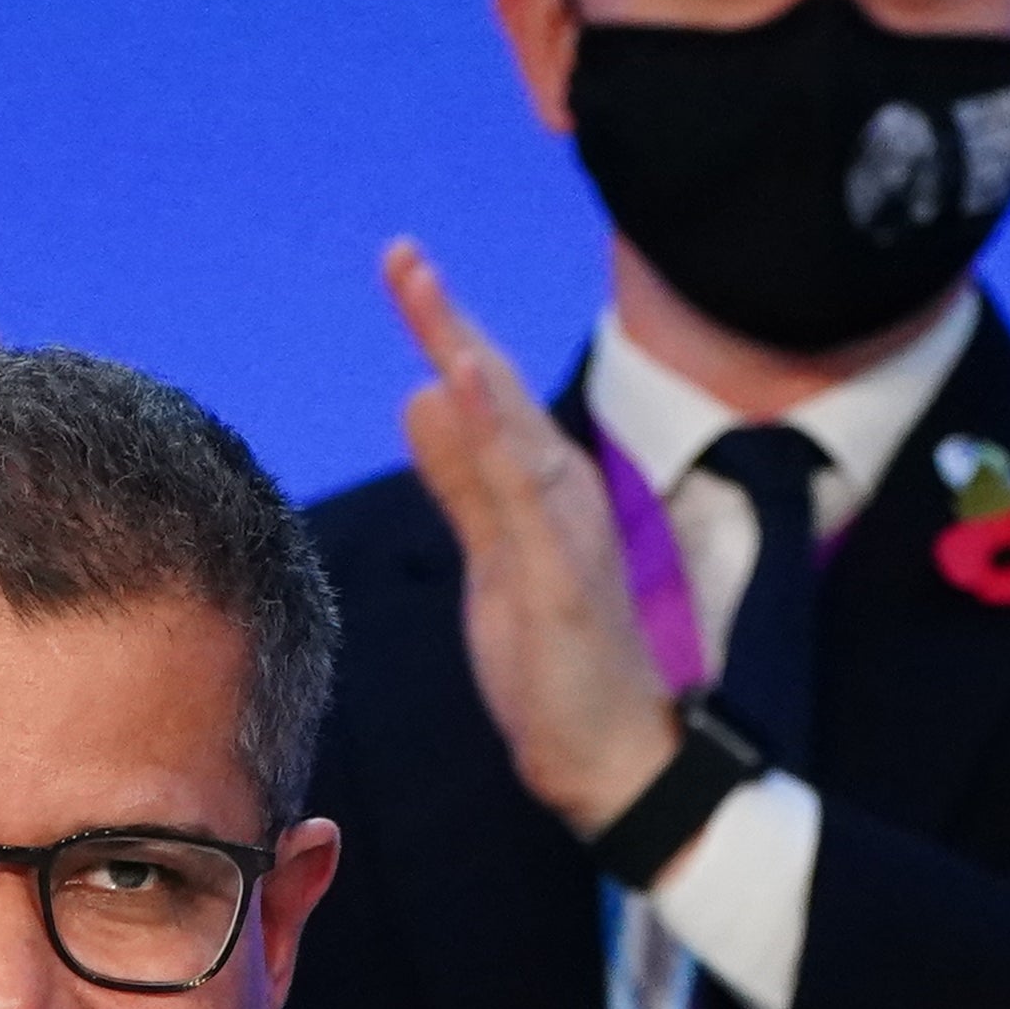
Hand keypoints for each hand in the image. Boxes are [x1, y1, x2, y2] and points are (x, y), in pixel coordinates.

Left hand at [382, 239, 678, 836]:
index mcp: (541, 486)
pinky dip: (498, 439)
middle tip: (400, 254)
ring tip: (424, 295)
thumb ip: (461, 478)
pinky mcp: (561, 577)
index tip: (403, 267)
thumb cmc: (556, 661)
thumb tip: (421, 398)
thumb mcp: (492, 554)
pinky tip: (464, 391)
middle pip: (497, 394)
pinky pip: (525, 495)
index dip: (445, 329)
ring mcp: (564, 531)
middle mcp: (561, 492)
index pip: (483, 396)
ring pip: (512, 429)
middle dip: (449, 322)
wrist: (609, 754)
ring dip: (469, 360)